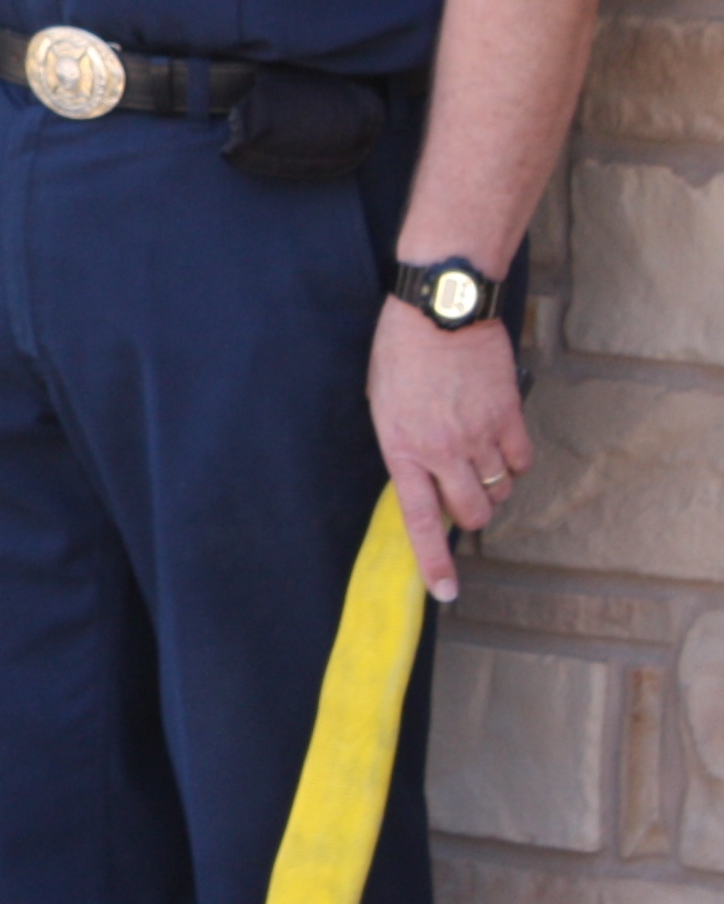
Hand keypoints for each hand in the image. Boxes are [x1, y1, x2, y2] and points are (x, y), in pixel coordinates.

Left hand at [367, 300, 529, 602]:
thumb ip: (403, 445)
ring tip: (475, 455)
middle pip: (472, 514)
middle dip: (470, 516)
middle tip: (461, 495)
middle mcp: (442, 450)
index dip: (433, 560)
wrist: (439, 310)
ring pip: (498, 491)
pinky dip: (514, 461)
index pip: (418, 518)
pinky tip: (499, 441)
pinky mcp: (509, 417)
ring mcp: (479, 435)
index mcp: (402, 448)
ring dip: (490, 485)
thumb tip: (423, 478)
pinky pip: (522, 461)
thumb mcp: (381, 401)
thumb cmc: (399, 351)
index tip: (446, 593)